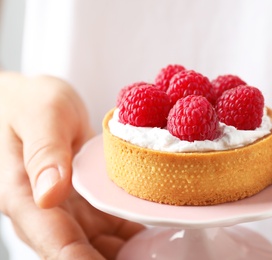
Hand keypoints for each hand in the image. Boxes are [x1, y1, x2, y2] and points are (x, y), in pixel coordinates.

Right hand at [0, 72, 143, 258]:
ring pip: (101, 246)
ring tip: (165, 252)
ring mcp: (72, 212)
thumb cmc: (30, 104)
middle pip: (82, 254)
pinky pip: (114, 228)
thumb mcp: (41, 116)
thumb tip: (48, 194)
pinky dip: (136, 235)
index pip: (57, 245)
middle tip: (158, 258)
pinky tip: (160, 235)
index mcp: (27, 198)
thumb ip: (44, 152)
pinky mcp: (91, 205)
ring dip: (130, 253)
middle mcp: (50, 214)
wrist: (35, 105)